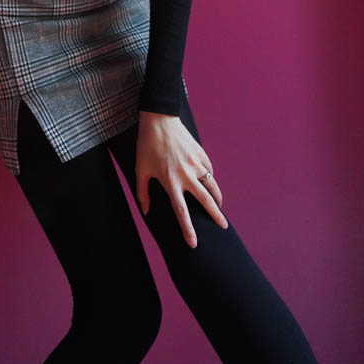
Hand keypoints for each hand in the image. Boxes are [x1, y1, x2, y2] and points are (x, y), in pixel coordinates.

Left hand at [135, 111, 225, 247]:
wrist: (159, 120)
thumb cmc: (146, 145)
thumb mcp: (140, 170)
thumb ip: (142, 193)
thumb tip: (145, 211)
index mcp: (170, 182)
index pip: (181, 211)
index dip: (188, 229)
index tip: (194, 243)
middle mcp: (186, 175)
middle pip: (205, 200)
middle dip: (216, 216)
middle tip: (224, 227)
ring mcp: (195, 163)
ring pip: (212, 184)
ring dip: (217, 197)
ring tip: (220, 207)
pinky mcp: (200, 152)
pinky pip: (209, 169)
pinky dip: (210, 177)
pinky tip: (209, 181)